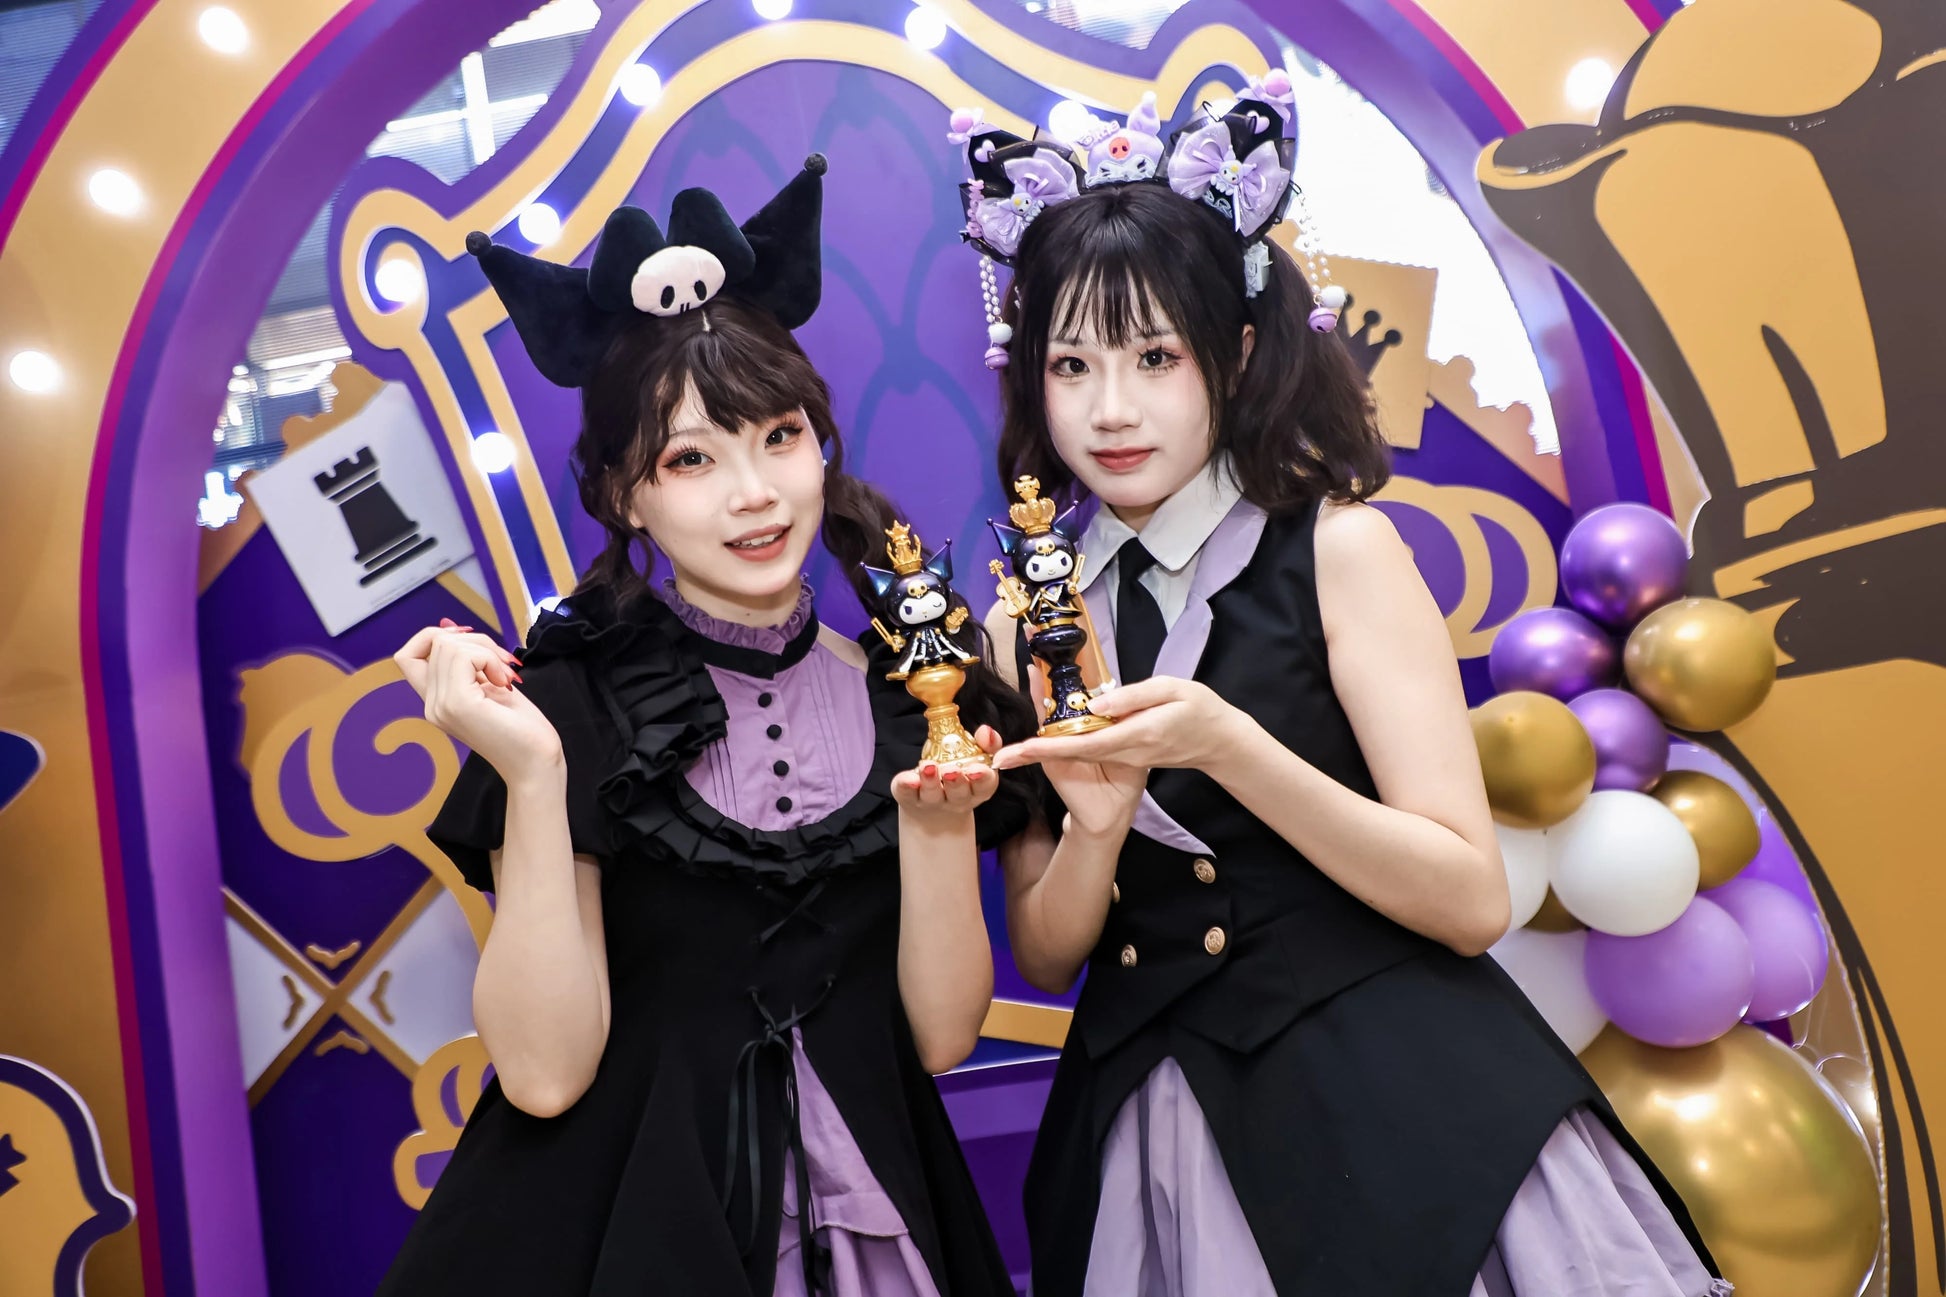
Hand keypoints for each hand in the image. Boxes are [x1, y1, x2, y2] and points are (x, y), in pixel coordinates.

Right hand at [395, 618, 562, 783]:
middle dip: (476, 640)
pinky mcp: (457, 703)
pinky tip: (503, 682)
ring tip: (504, 676)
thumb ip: (470, 662)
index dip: (432, 637)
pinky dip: (488, 657)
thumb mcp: (490, 684)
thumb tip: (450, 626)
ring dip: (485, 649)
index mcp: (437, 701)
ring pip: (448, 644)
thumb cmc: (523, 728)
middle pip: (436, 641)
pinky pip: (463, 655)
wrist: (537, 762)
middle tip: (502, 666)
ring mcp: (440, 704)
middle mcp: (431, 704)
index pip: (407, 656)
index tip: (470, 646)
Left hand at [891, 726, 1002, 823]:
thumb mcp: (979, 759)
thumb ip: (987, 744)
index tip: (977, 769)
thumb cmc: (962, 773)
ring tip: (928, 767)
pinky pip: (906, 794)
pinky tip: (908, 778)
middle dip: (955, 781)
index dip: (982, 778)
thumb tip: (986, 730)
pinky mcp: (910, 799)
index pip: (985, 786)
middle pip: (958, 794)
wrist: (934, 808)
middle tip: (951, 770)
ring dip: (930, 781)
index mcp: (977, 790)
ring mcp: (932, 802)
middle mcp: (957, 799)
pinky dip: (906, 786)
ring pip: (932, 795)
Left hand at [991, 677, 1249, 785]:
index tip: (1017, 754)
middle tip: (998, 752)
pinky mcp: (1125, 757)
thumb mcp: (1171, 690)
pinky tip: (1042, 731)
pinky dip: (1064, 743)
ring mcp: (1125, 759)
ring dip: (1045, 750)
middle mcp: (1126, 753)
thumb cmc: (1198, 709)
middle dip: (1035, 754)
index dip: (1048, 750)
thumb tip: (1096, 704)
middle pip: (1073, 753)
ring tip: (1008, 748)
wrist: (1218, 741)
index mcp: (1136, 737)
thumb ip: (1132, 698)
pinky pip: (1089, 749)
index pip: (1084, 745)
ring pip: (1078, 752)